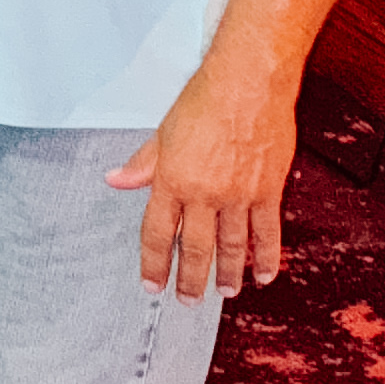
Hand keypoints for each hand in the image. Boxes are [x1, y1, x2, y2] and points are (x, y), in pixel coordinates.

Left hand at [110, 63, 296, 297]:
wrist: (248, 82)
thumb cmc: (205, 99)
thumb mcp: (163, 132)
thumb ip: (143, 164)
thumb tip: (115, 180)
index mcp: (172, 180)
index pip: (158, 234)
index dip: (154, 264)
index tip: (152, 284)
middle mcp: (204, 194)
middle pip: (195, 249)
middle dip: (190, 280)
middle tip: (188, 300)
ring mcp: (238, 195)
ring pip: (232, 247)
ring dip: (228, 275)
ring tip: (224, 292)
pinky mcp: (268, 190)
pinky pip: (267, 233)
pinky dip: (266, 257)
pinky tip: (264, 274)